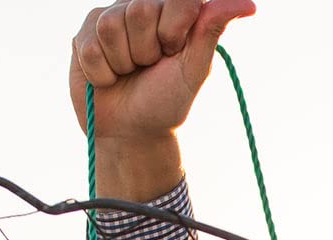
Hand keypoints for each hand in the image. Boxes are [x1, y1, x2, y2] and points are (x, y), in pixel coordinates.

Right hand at [69, 0, 255, 198]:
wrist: (131, 133)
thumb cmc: (166, 102)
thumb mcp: (193, 70)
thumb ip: (212, 30)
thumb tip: (248, 4)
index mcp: (171, 9)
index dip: (172, 33)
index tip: (172, 54)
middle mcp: (140, 5)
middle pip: (139, 10)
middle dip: (145, 50)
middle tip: (147, 67)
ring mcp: (109, 17)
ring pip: (111, 27)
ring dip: (122, 62)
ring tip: (127, 73)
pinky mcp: (84, 35)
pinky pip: (90, 48)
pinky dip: (101, 73)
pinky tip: (108, 78)